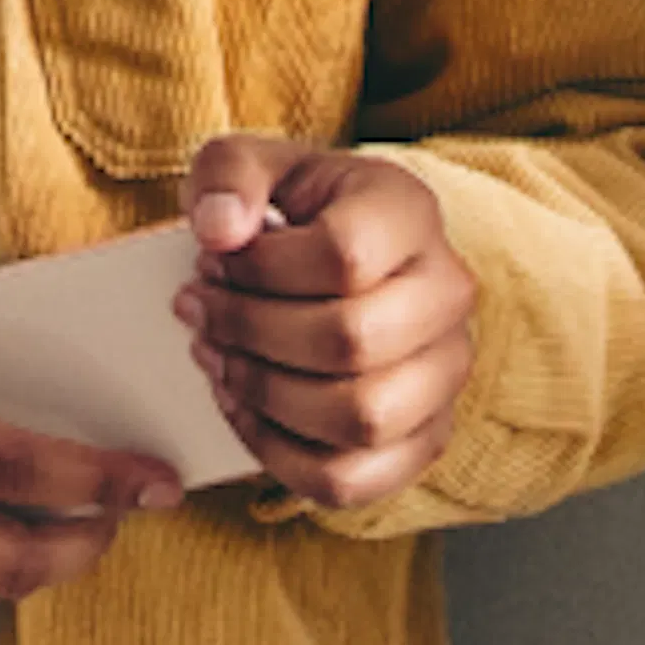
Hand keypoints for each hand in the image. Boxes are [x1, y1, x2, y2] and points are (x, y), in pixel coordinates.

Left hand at [178, 135, 476, 509]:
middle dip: (250, 330)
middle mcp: (447, 294)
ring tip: (214, 355)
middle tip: (197, 309)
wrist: (329, 249)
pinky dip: (279, 455)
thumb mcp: (247, 164)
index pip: (343, 255)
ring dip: (264, 394)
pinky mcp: (424, 437)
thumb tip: (219, 230)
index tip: (209, 260)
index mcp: (408, 213)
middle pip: (351, 341)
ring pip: (360, 419)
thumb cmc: (286, 207)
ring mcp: (445, 373)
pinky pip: (354, 479)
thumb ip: (228, 175)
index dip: (259, 267)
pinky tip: (239, 406)